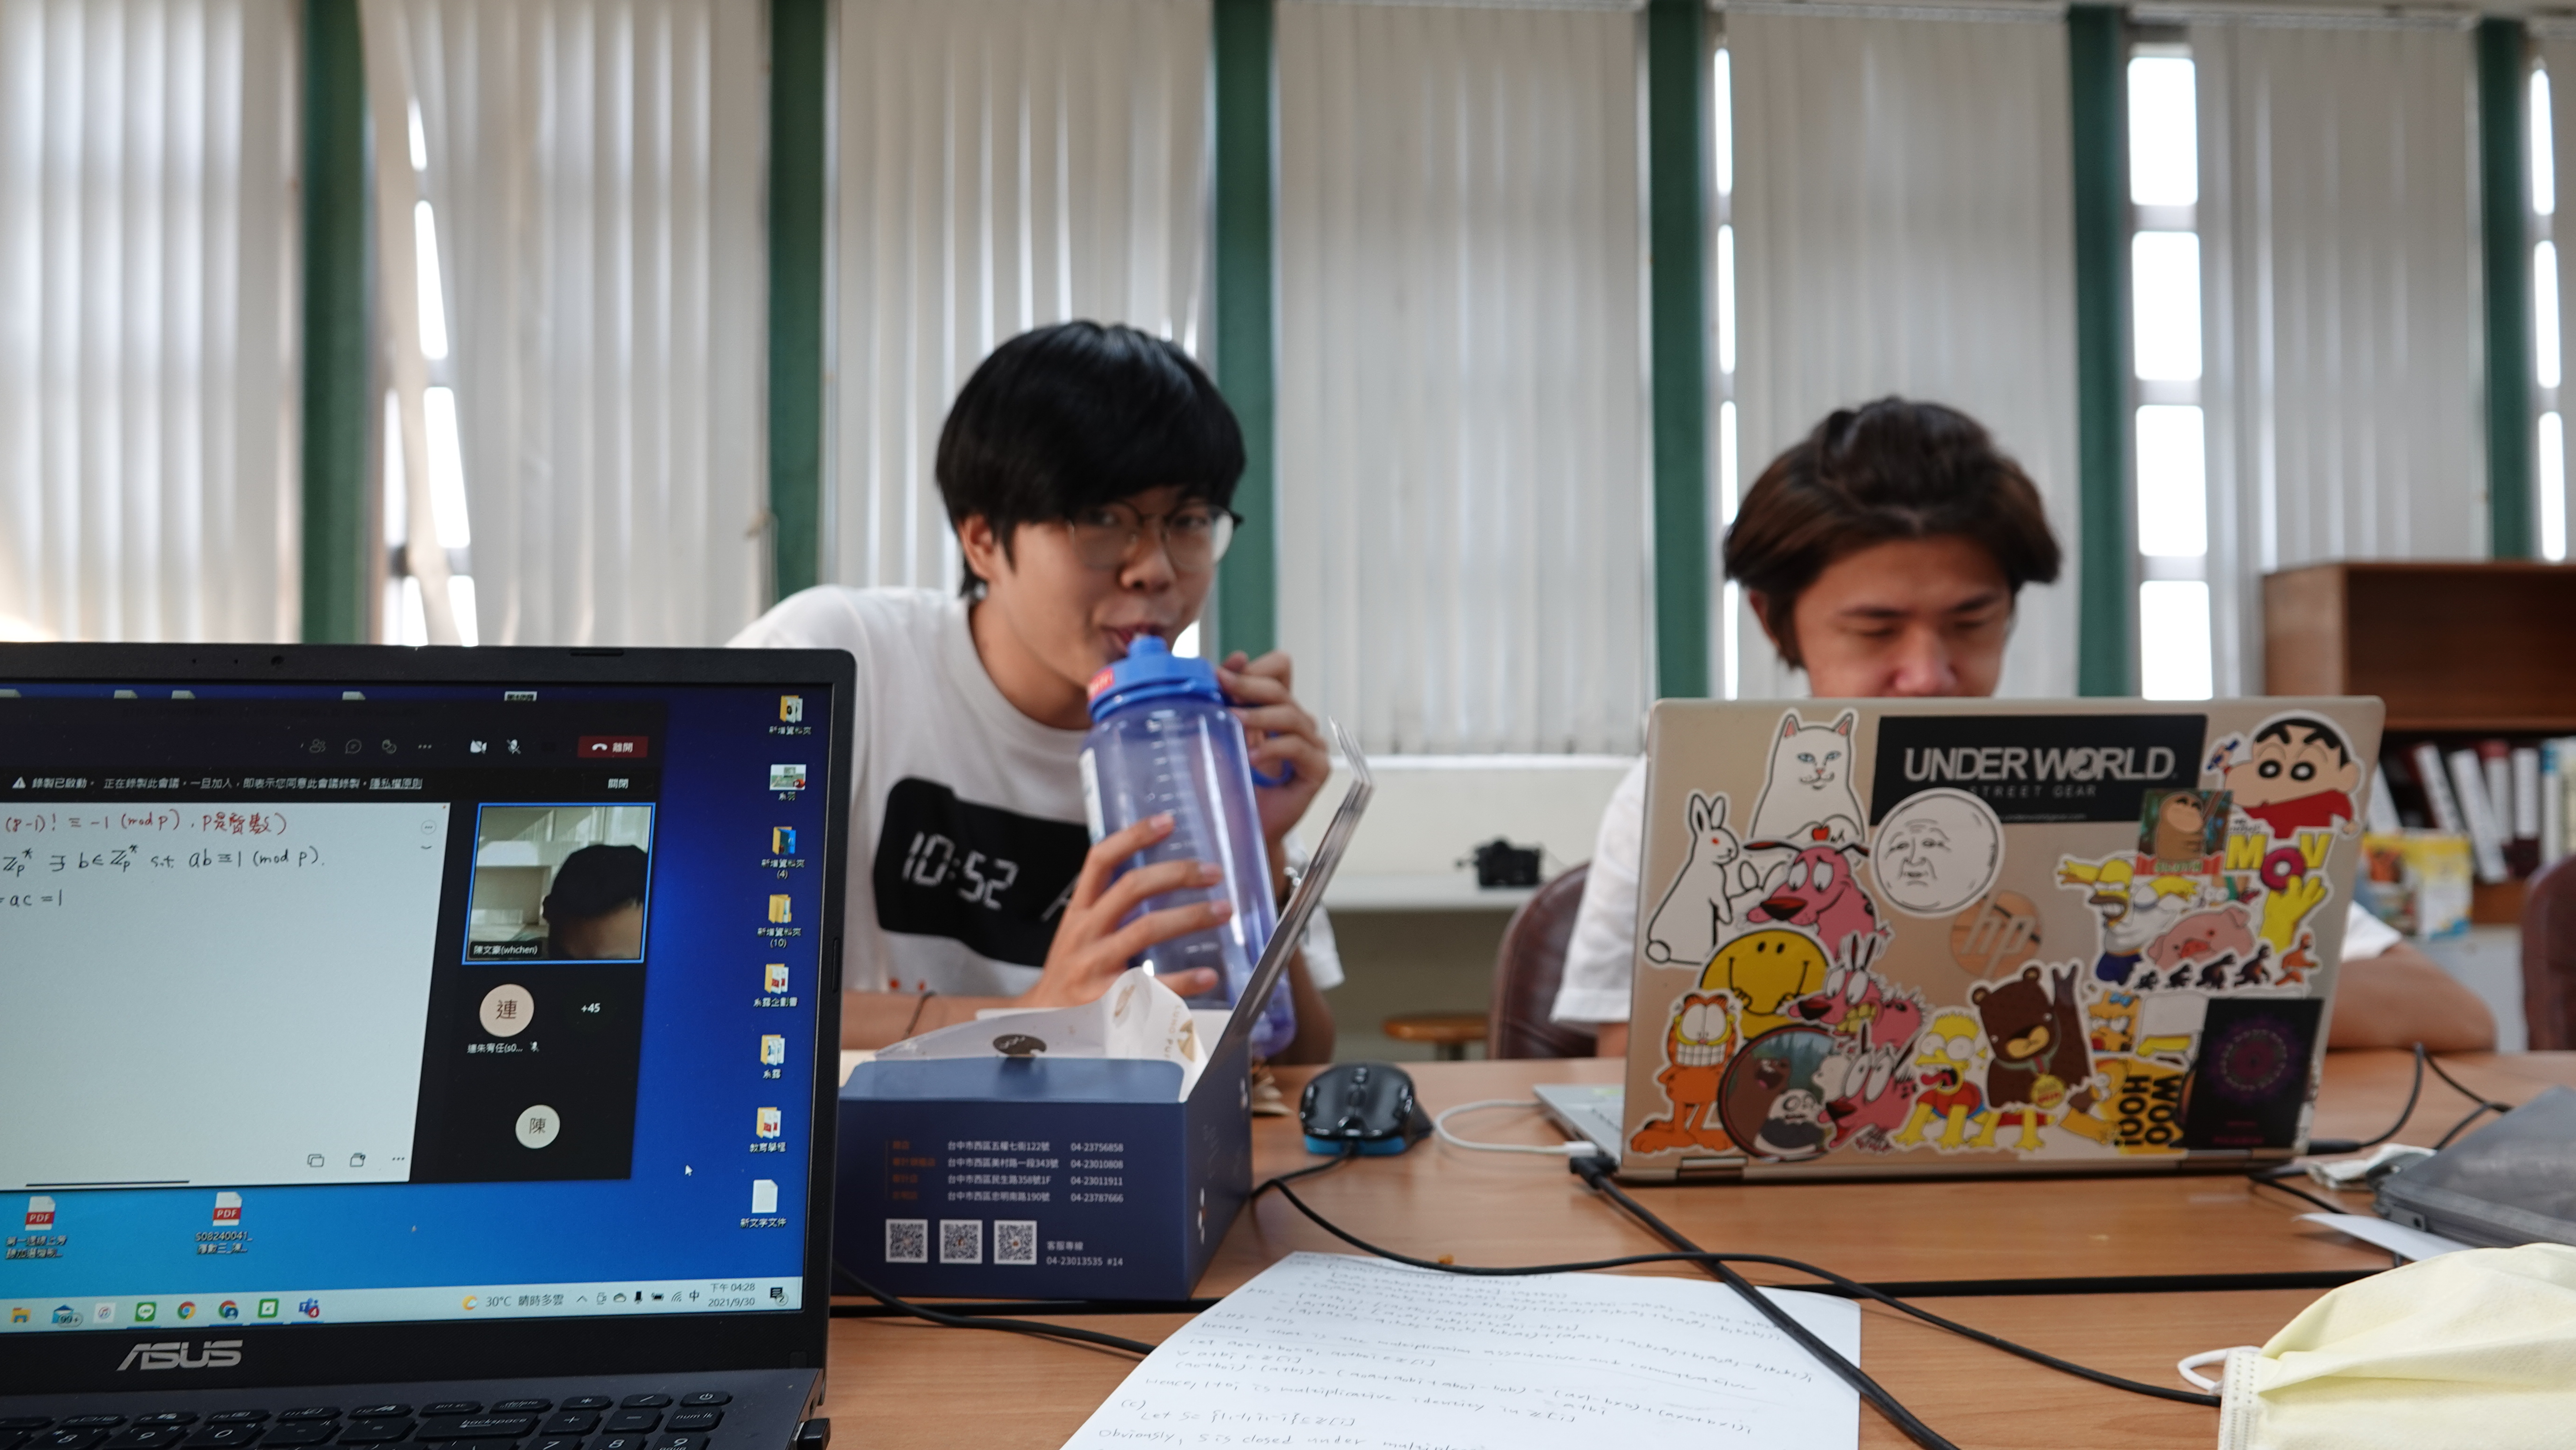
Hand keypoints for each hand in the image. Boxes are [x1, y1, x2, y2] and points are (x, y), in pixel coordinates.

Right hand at [1019, 814, 1226, 1008]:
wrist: (1040, 1026)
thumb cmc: (1071, 975)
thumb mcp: (1078, 934)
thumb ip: (1109, 909)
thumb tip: (1162, 879)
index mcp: (1078, 912)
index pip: (1100, 861)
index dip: (1133, 836)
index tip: (1167, 822)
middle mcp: (1084, 934)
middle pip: (1131, 889)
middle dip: (1176, 874)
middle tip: (1213, 873)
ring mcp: (1094, 966)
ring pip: (1145, 930)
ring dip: (1190, 916)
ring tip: (1223, 910)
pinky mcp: (1106, 1001)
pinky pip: (1150, 986)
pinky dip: (1184, 980)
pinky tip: (1209, 975)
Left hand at [1216, 650, 1329, 864]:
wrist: (1242, 828)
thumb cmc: (1229, 783)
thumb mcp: (1219, 735)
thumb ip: (1226, 700)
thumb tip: (1232, 659)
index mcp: (1274, 708)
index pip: (1278, 669)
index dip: (1253, 669)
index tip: (1220, 676)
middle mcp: (1296, 722)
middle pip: (1280, 688)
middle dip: (1248, 686)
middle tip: (1222, 688)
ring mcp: (1310, 745)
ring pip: (1290, 715)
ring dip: (1258, 717)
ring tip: (1233, 725)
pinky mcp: (1317, 769)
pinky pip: (1298, 748)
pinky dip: (1272, 749)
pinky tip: (1251, 757)